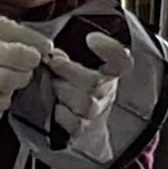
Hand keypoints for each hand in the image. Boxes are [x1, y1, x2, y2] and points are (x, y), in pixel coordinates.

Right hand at [0, 8, 47, 112]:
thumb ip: (1, 29)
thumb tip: (31, 40)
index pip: (25, 34)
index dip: (40, 45)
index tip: (44, 50)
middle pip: (22, 58)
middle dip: (31, 63)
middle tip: (27, 64)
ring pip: (12, 80)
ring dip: (17, 82)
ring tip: (12, 77)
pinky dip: (2, 100)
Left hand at [46, 31, 132, 163]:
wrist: (79, 125)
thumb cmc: (72, 86)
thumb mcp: (75, 65)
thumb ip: (66, 53)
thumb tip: (45, 47)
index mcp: (109, 72)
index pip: (122, 60)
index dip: (110, 49)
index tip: (91, 39)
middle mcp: (107, 92)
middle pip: (96, 82)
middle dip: (69, 70)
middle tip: (53, 61)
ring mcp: (97, 112)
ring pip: (86, 103)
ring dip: (64, 91)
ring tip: (53, 84)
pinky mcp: (83, 129)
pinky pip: (76, 123)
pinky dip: (62, 114)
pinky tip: (55, 107)